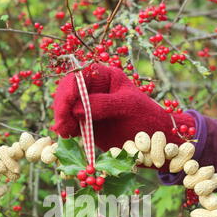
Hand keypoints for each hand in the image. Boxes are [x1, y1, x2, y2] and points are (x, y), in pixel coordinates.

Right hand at [53, 63, 194, 152]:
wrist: (154, 140)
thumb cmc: (146, 118)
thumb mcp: (128, 106)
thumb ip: (103, 105)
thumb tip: (76, 108)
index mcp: (105, 77)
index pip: (79, 76)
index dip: (69, 89)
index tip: (66, 106)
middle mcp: (94, 89)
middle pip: (68, 91)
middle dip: (62, 106)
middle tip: (63, 125)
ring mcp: (89, 107)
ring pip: (66, 107)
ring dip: (62, 119)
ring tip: (65, 133)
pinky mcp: (87, 123)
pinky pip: (70, 123)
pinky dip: (66, 128)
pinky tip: (67, 135)